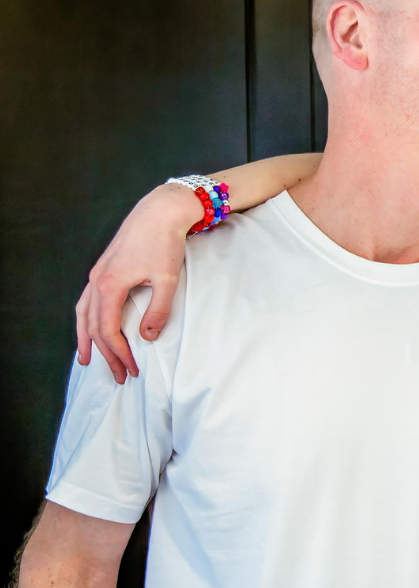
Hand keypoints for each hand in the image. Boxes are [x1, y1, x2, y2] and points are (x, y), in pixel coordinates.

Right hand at [76, 184, 199, 382]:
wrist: (159, 212)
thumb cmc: (165, 243)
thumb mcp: (167, 280)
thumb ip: (157, 311)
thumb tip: (146, 338)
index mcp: (110, 286)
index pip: (108, 330)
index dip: (119, 353)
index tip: (132, 369)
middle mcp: (97, 281)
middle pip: (94, 327)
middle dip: (106, 354)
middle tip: (118, 375)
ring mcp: (97, 274)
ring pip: (84, 314)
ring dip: (86, 339)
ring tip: (86, 360)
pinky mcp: (103, 269)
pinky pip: (87, 300)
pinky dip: (86, 318)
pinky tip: (90, 326)